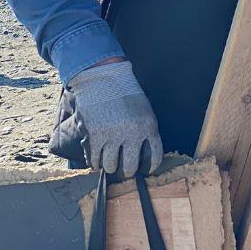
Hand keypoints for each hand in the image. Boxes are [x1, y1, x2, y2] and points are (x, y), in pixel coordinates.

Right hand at [67, 60, 162, 177]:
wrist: (104, 80)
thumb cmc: (126, 94)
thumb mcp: (144, 110)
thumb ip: (145, 130)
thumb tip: (143, 154)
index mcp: (149, 126)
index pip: (155, 156)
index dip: (151, 167)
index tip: (146, 170)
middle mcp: (132, 133)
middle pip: (130, 166)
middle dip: (127, 171)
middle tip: (124, 169)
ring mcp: (113, 136)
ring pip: (110, 166)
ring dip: (110, 166)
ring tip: (110, 163)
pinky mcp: (95, 136)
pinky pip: (95, 160)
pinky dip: (95, 163)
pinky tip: (97, 160)